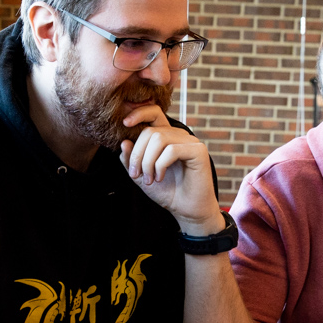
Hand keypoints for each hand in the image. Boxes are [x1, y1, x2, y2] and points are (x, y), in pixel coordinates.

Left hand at [118, 105, 220, 231]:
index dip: (139, 113)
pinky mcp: (198, 151)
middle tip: (136, 174)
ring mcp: (190, 141)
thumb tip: (124, 142)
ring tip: (149, 179)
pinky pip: (172, 150)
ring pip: (159, 139)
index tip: (125, 124)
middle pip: (150, 131)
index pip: (154, 112)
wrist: (185, 210)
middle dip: (137, 154)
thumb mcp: (141, 175)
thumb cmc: (166, 191)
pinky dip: (160, 165)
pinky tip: (159, 177)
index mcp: (166, 137)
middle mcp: (178, 136)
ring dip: (148, 162)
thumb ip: (130, 159)